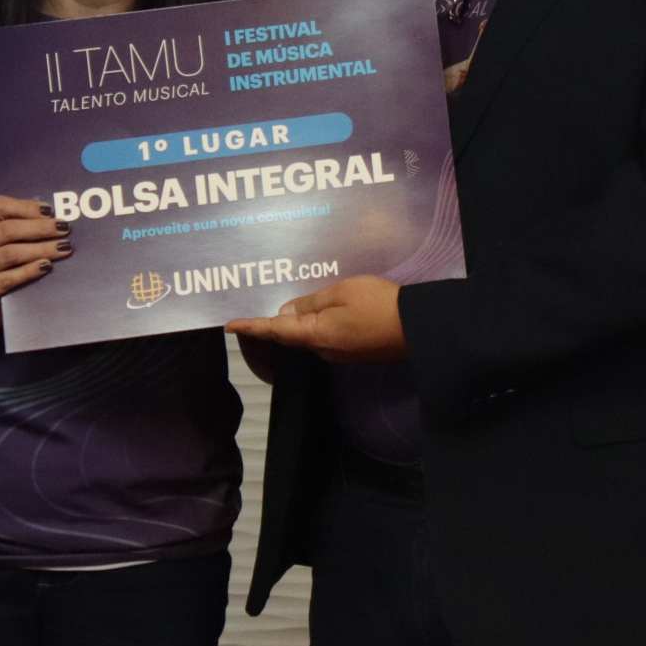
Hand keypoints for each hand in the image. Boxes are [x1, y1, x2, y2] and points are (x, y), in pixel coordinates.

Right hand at [0, 196, 70, 325]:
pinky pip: (7, 279)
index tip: (50, 211)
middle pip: (7, 230)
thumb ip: (21, 228)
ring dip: (40, 249)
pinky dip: (28, 272)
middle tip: (65, 229)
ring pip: (10, 254)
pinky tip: (46, 267)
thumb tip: (54, 219)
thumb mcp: (2, 243)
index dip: (25, 206)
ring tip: (63, 248)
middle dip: (40, 228)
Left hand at [227, 275, 406, 362]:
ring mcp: (338, 354)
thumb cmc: (379, 305)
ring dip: (295, 323)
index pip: (275, 330)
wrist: (417, 328)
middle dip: (272, 324)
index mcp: (316, 334)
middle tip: (255, 309)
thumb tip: (286, 312)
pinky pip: (325, 337)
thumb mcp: (342, 292)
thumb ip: (311, 302)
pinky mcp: (352, 352)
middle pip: (290, 336)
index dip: (251, 327)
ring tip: (286, 303)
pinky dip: (315, 325)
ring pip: (308, 336)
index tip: (229, 325)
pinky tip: (319, 310)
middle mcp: (322, 349)